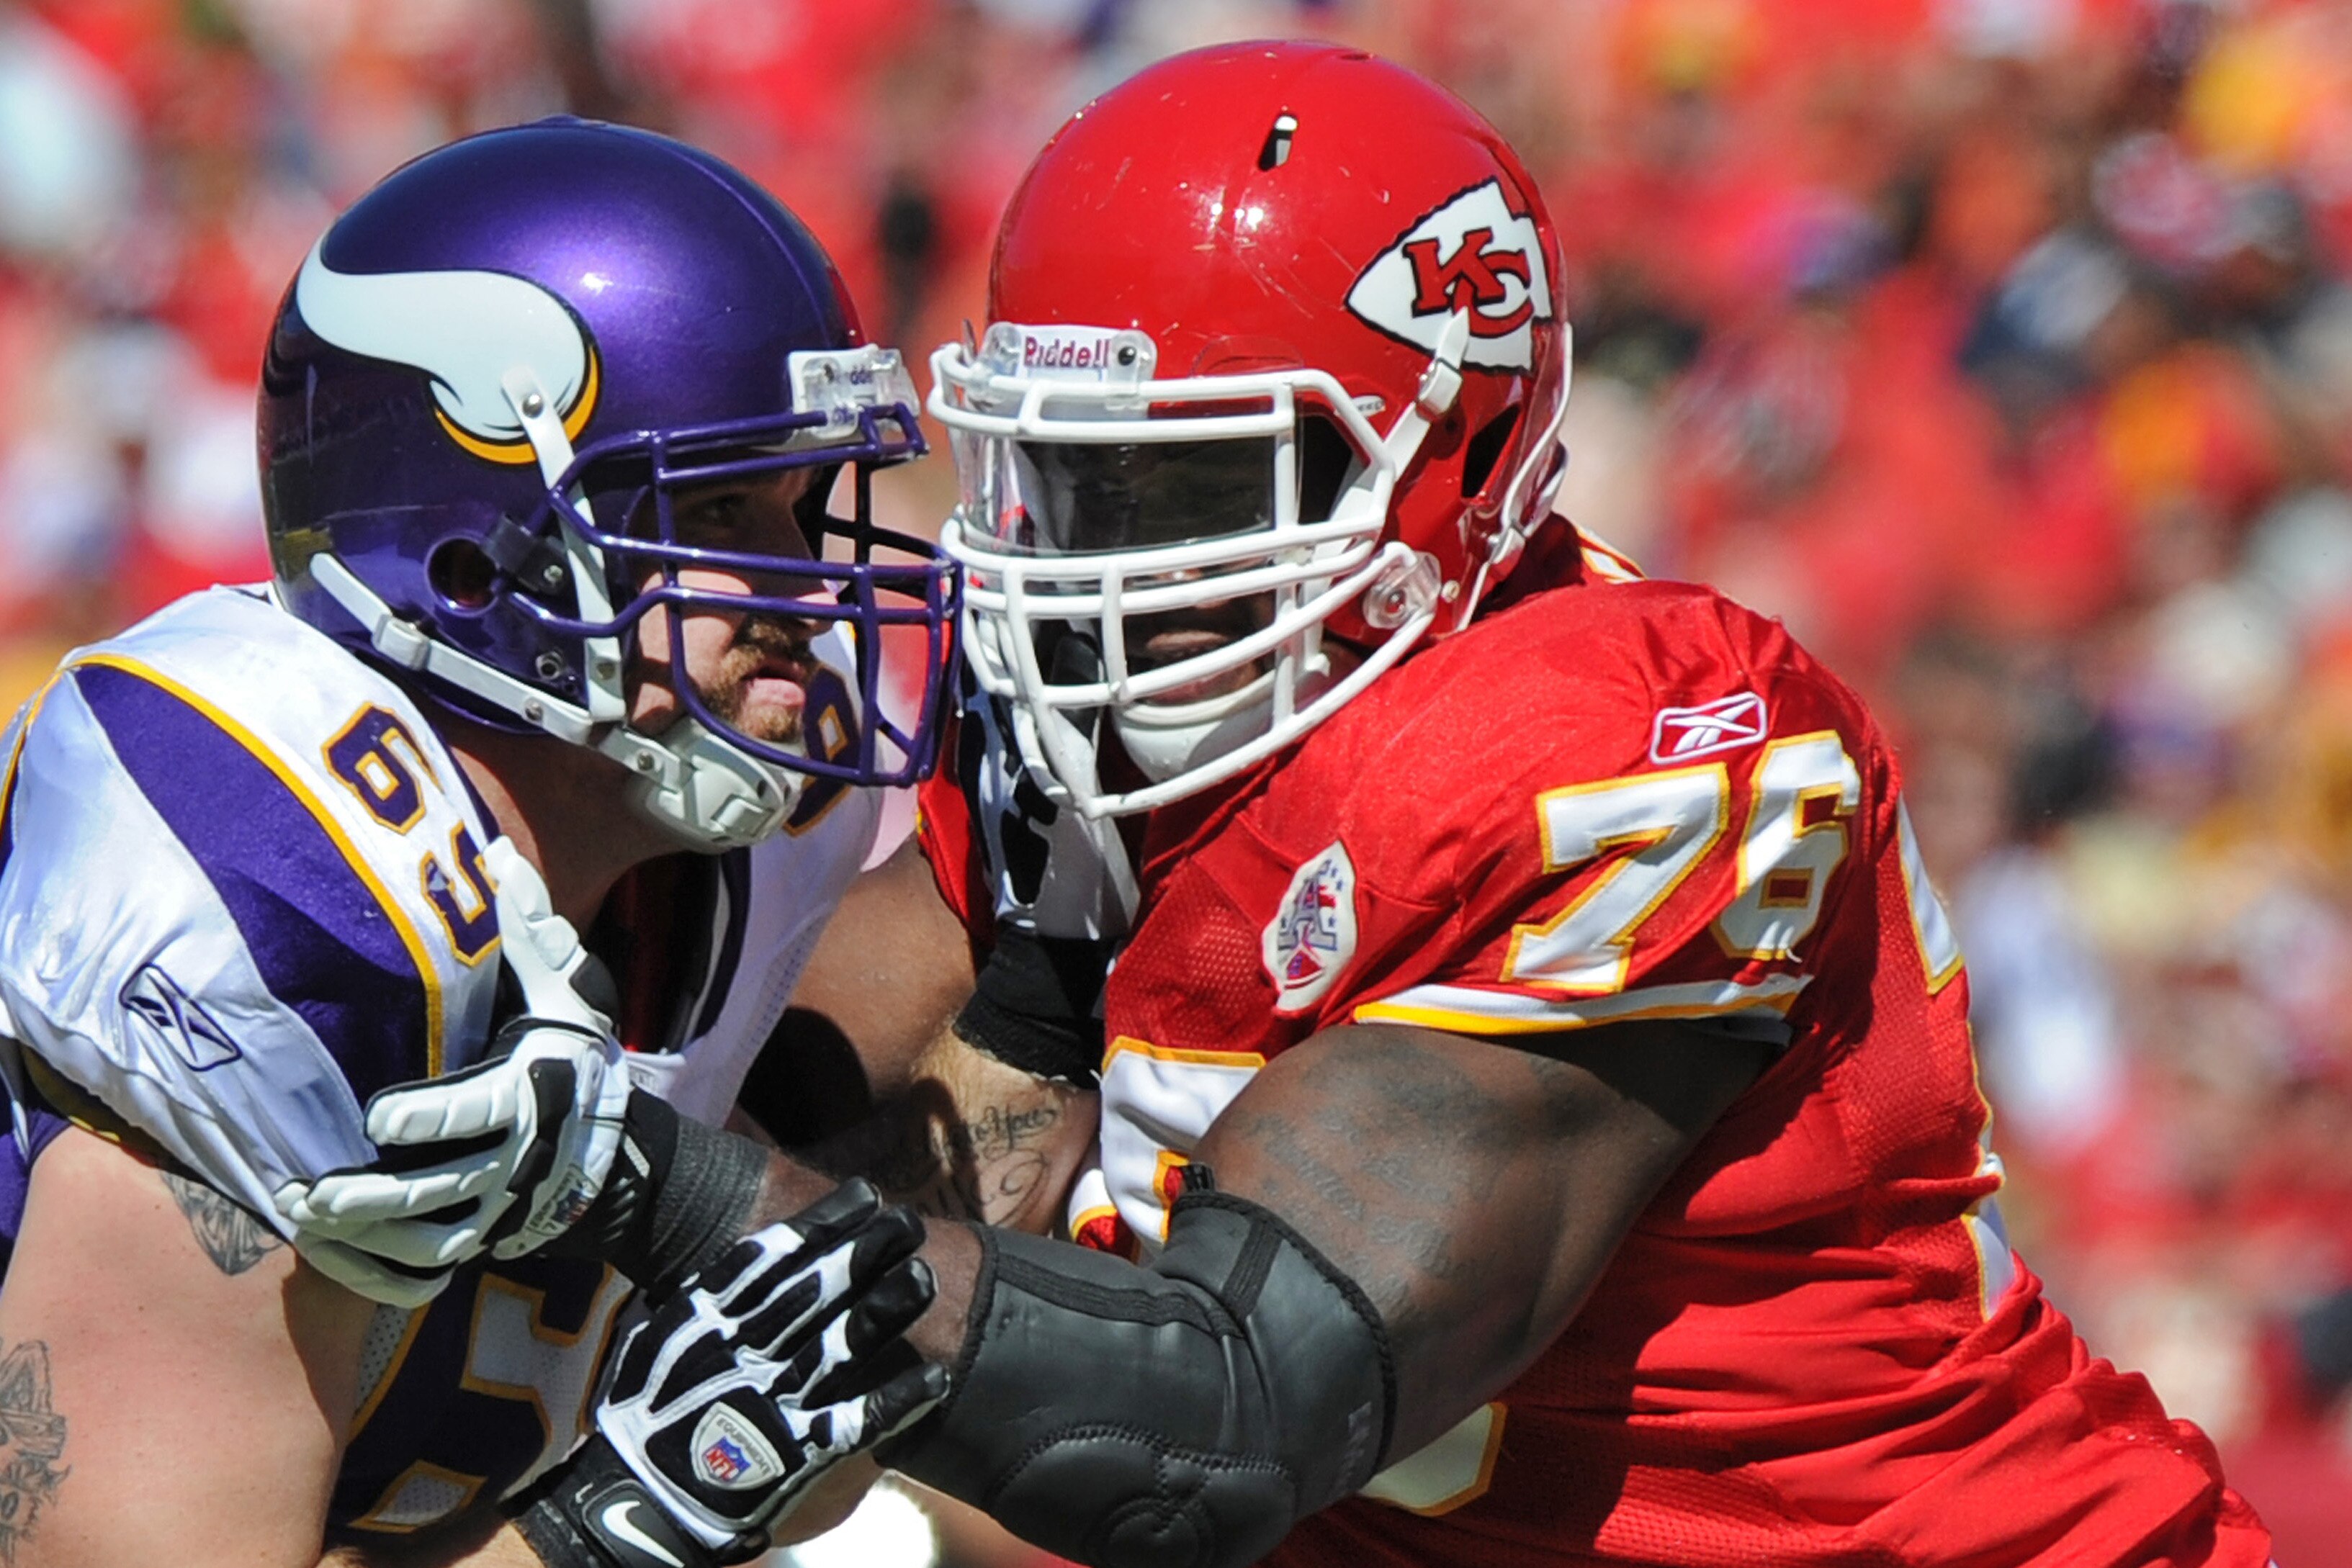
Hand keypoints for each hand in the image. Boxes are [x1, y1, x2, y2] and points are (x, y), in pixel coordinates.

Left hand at [274, 839, 631, 1304]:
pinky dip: (390, 1271)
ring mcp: (501, 1206)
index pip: (474, 1109)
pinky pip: (438, 1266)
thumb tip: (494, 853)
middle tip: (314, 1195)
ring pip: (434, 1236)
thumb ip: (526, 929)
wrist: (620, 1150)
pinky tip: (343, 1259)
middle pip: (440, 1187)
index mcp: (526, 1090)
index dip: (426, 1117)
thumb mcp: (564, 989)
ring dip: (371, 1239)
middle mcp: (515, 1156)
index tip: (375, 1118)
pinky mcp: (490, 1236)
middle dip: (377, 1197)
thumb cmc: (575, 1058)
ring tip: (313, 1225)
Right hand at [530, 1182, 947, 1566]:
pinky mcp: (796, 1453)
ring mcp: (772, 1402)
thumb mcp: (660, 1336)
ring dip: (887, 1311)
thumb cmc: (643, 1409)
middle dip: (866, 1252)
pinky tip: (936, 1379)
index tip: (865, 1193)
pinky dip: (898, 1402)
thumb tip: (753, 1249)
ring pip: (842, 1346)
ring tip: (925, 1277)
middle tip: (909, 1220)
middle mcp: (744, 1353)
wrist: (632, 1496)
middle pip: (816, 1291)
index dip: (824, 1223)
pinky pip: (857, 1423)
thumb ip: (705, 1295)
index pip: (773, 1258)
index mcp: (707, 1320)